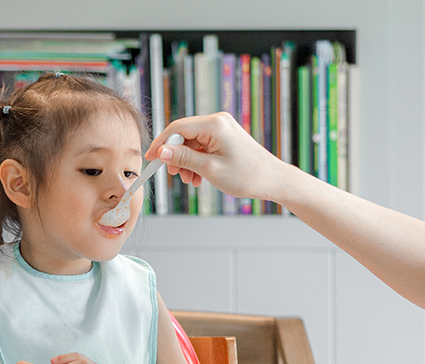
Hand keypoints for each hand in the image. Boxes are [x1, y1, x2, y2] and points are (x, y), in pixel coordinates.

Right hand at [145, 112, 288, 200]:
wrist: (274, 180)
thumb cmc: (247, 175)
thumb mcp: (210, 169)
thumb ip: (184, 159)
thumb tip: (162, 152)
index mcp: (214, 125)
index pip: (177, 128)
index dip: (161, 144)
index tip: (150, 159)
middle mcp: (218, 122)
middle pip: (183, 135)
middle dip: (175, 156)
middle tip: (174, 175)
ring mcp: (222, 129)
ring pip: (192, 143)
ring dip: (186, 162)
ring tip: (190, 180)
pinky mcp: (225, 137)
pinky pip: (203, 147)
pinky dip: (197, 161)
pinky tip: (198, 177)